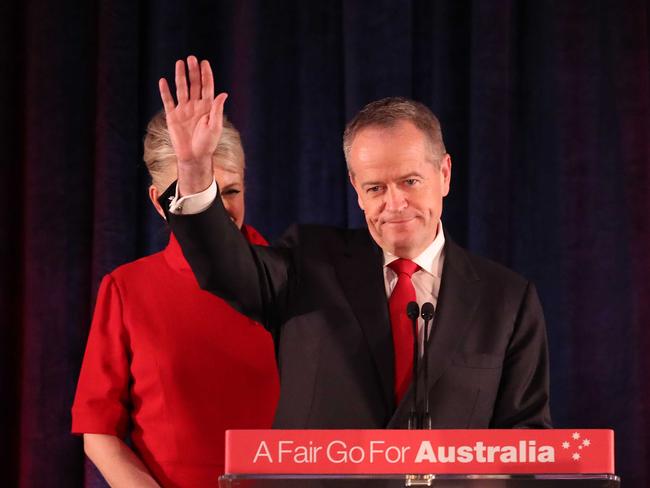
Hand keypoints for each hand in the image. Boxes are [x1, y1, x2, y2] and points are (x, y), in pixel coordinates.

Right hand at [159, 55, 227, 194]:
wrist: (194, 157)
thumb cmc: (207, 144)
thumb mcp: (215, 126)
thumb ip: (217, 109)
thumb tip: (223, 94)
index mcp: (208, 107)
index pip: (207, 87)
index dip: (206, 75)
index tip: (204, 63)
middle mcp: (195, 106)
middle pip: (194, 84)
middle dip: (193, 71)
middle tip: (191, 58)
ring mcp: (184, 110)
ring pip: (181, 89)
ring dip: (180, 76)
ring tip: (179, 63)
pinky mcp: (173, 116)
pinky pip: (168, 101)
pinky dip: (165, 91)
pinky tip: (163, 81)